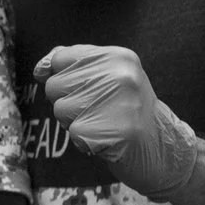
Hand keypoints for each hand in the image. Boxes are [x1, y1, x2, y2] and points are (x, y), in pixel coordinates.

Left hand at [35, 44, 197, 198]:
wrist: (164, 148)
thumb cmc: (126, 110)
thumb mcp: (106, 77)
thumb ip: (72, 65)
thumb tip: (40, 68)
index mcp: (118, 56)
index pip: (61, 58)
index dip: (62, 77)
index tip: (83, 88)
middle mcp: (120, 74)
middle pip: (55, 86)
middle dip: (68, 102)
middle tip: (98, 110)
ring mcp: (120, 102)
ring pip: (60, 110)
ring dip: (75, 122)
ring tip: (103, 123)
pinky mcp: (115, 130)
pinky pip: (73, 133)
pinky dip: (84, 141)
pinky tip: (106, 139)